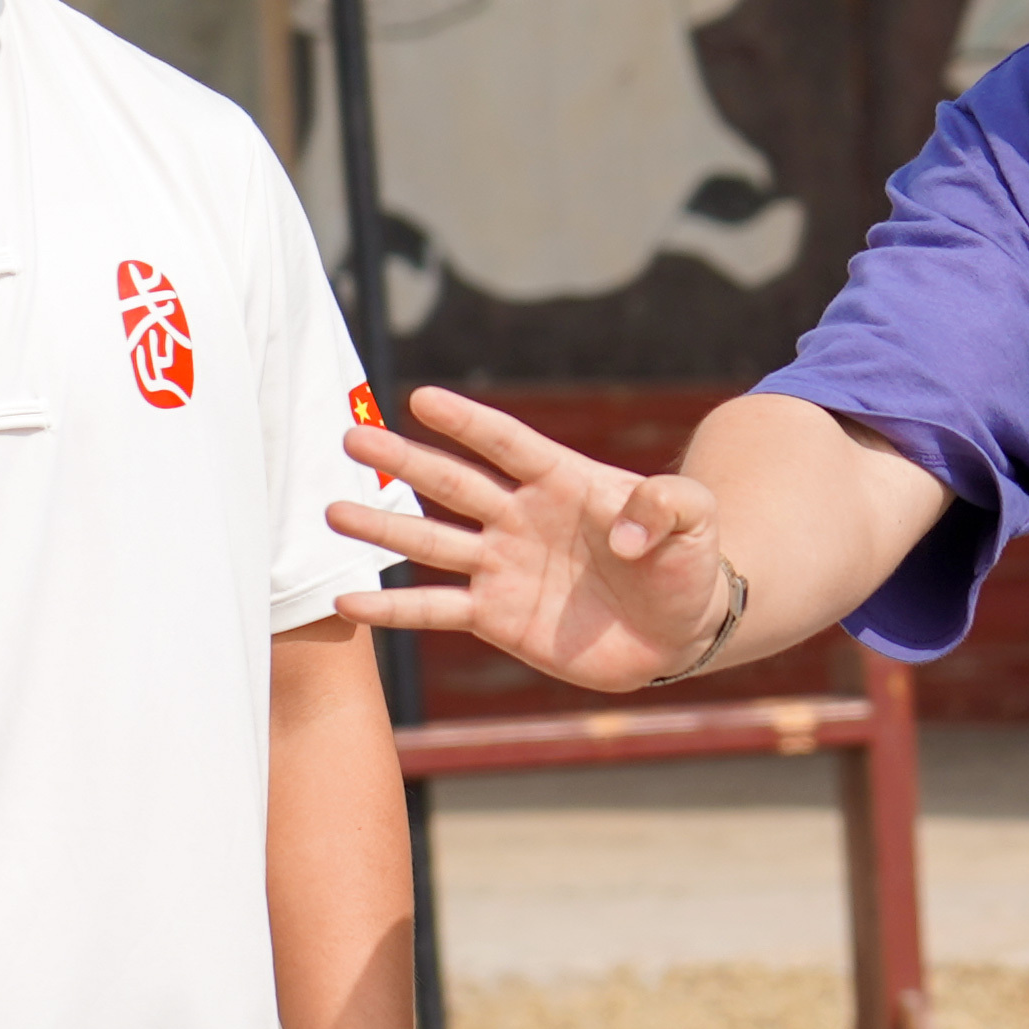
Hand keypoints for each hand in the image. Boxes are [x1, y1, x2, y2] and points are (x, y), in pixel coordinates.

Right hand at [327, 388, 743, 692]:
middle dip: (403, 461)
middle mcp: (522, 517)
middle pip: (452, 483)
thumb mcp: (695, 522)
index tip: (420, 399)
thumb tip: (624, 532)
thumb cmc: (687, 562)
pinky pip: (436, 608)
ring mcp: (503, 565)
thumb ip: (667, 506)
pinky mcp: (496, 617)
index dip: (467, 423)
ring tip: (333, 511)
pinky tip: (346, 599)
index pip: (507, 444)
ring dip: (383, 527)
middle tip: (351, 437)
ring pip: (431, 541)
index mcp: (563, 481)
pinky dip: (393, 606)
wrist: (679, 629)